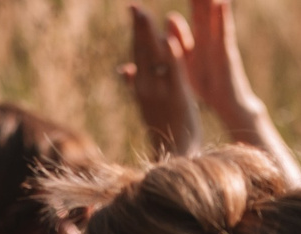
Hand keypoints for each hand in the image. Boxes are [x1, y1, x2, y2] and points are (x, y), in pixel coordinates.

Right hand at [120, 4, 202, 156]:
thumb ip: (137, 83)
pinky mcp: (177, 97)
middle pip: (142, 52)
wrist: (176, 152)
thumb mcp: (148, 103)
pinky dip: (170, 57)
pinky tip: (169, 41)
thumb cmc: (166, 127)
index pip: (138, 52)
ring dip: (150, 36)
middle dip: (139, 28)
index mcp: (142, 86)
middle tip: (135, 6)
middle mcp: (147, 87)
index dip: (136, 31)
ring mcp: (161, 92)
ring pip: (154, 59)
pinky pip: (173, 73)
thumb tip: (123, 70)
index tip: (134, 11)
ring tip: (147, 15)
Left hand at [181, 0, 271, 134]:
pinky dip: (223, 18)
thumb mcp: (185, 62)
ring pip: (214, 12)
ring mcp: (219, 42)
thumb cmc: (208, 86)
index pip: (191, 6)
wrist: (228, 106)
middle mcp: (209, 33)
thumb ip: (177, 42)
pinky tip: (221, 3)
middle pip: (202, 3)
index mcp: (198, 34)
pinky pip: (225, 33)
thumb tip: (167, 19)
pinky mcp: (227, 54)